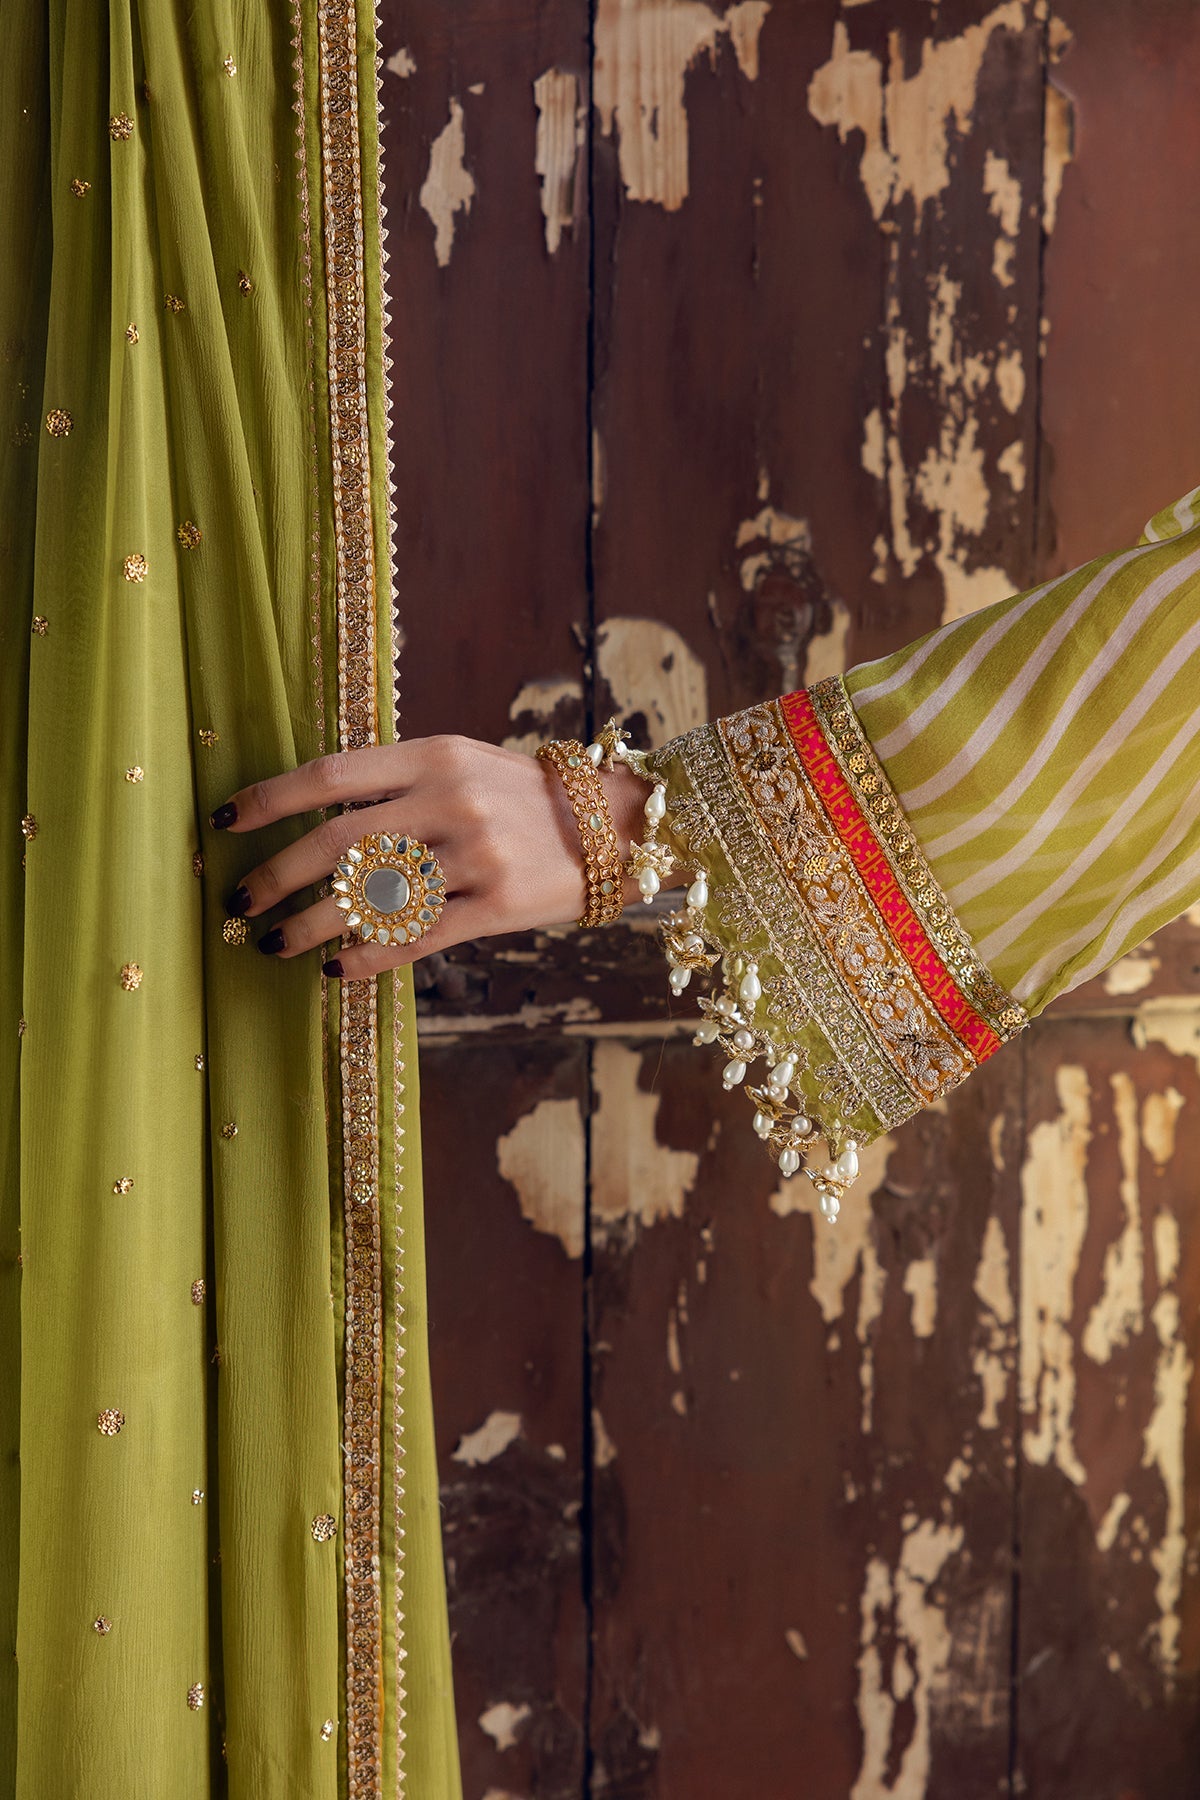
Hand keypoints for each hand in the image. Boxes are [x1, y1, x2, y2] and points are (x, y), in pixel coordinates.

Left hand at [212, 735, 662, 977]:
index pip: (331, 775)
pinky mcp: (498, 906)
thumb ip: (396, 781)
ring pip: (369, 898)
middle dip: (274, 875)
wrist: (617, 826)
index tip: (223, 821)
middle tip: (238, 902)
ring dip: (309, 925)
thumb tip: (311, 816)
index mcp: (434, 755)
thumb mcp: (462, 762)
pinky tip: (335, 970)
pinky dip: (368, 957)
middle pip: (337, 842)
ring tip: (273, 943)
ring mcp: (476, 855)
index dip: (268, 800)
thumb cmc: (524, 796)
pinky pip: (417, 938)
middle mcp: (451, 801)